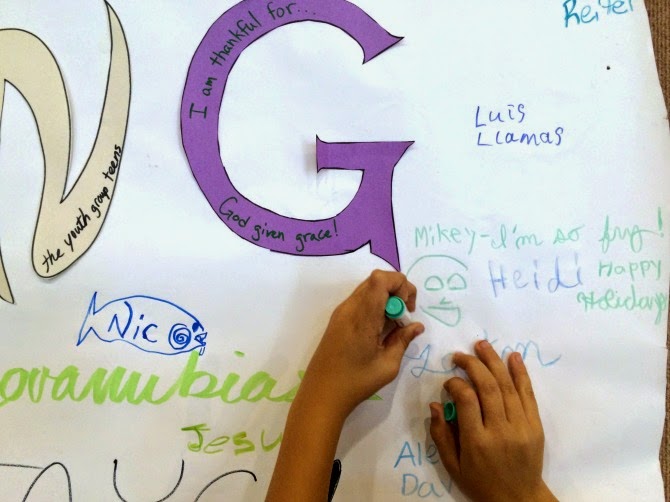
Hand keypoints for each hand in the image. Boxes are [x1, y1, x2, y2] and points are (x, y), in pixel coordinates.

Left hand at [300, 269, 424, 418]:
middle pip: (377, 279)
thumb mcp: (388, 365)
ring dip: (386, 299)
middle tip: (403, 318)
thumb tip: (416, 325)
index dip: (401, 285)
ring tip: (392, 327)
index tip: (406, 311)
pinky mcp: (337, 319)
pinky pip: (361, 300)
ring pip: (369, 289)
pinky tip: (379, 330)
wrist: (321, 394)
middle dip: (397, 291)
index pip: (381, 279)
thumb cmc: (356, 383)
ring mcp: (341, 312)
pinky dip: (375, 306)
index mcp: (362, 317)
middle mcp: (350, 308)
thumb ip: (403, 340)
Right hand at [429, 340, 556, 501]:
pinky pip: (528, 394)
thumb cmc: (480, 482)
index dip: (456, 383)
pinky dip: (521, 374)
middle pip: (488, 387)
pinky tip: (513, 357)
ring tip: (482, 345)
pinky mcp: (535, 426)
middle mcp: (500, 430)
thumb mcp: (451, 465)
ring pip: (508, 386)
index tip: (449, 382)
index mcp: (477, 441)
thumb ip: (440, 434)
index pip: (466, 400)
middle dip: (473, 364)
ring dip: (494, 361)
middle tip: (460, 355)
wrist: (518, 499)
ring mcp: (521, 427)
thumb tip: (434, 404)